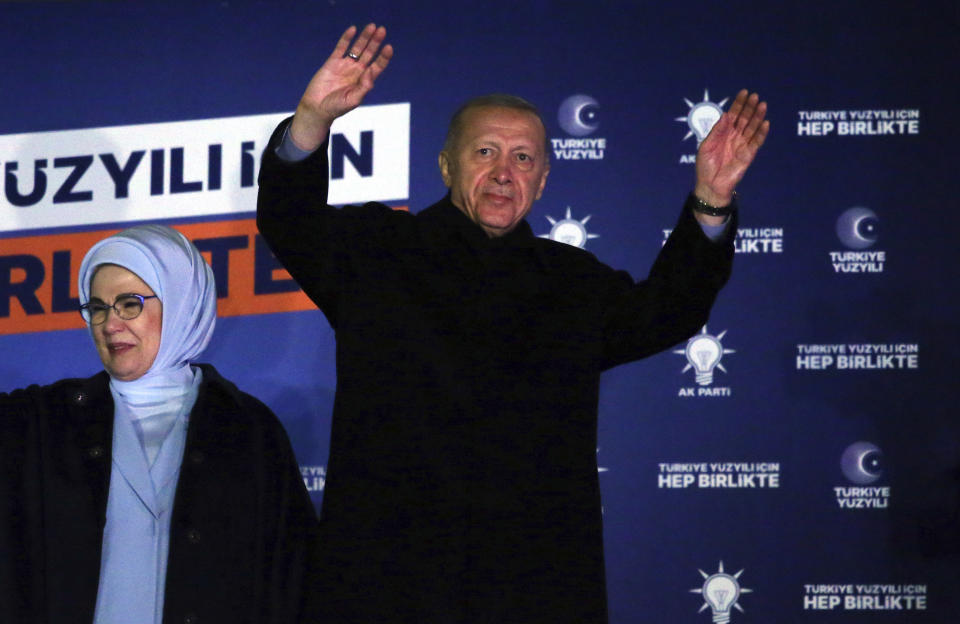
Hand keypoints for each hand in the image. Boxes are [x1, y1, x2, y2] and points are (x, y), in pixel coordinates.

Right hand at [289, 24, 393, 150]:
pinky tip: (353, 29)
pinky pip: (341, 47)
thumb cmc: (337, 108)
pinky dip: (346, 38)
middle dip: (376, 42)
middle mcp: (357, 71)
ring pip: (357, 48)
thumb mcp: (354, 100)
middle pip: (369, 53)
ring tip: (372, 26)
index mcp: (364, 81)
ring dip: (364, 37)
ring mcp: (345, 65)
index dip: (384, 57)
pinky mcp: (332, 62)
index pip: (377, 66)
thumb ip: (364, 86)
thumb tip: (371, 70)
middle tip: (382, 30)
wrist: (317, 108)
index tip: (389, 47)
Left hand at [694, 89, 768, 207]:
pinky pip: (756, 142)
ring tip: (763, 105)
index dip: (738, 104)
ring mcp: (742, 145)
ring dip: (758, 117)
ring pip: (752, 128)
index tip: (744, 92)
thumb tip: (726, 115)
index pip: (732, 115)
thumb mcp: (706, 146)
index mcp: (723, 133)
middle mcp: (734, 137)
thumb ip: (716, 131)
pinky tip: (765, 123)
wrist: (710, 185)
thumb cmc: (705, 166)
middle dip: (749, 107)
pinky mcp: (748, 155)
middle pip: (744, 119)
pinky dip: (761, 133)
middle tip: (755, 96)